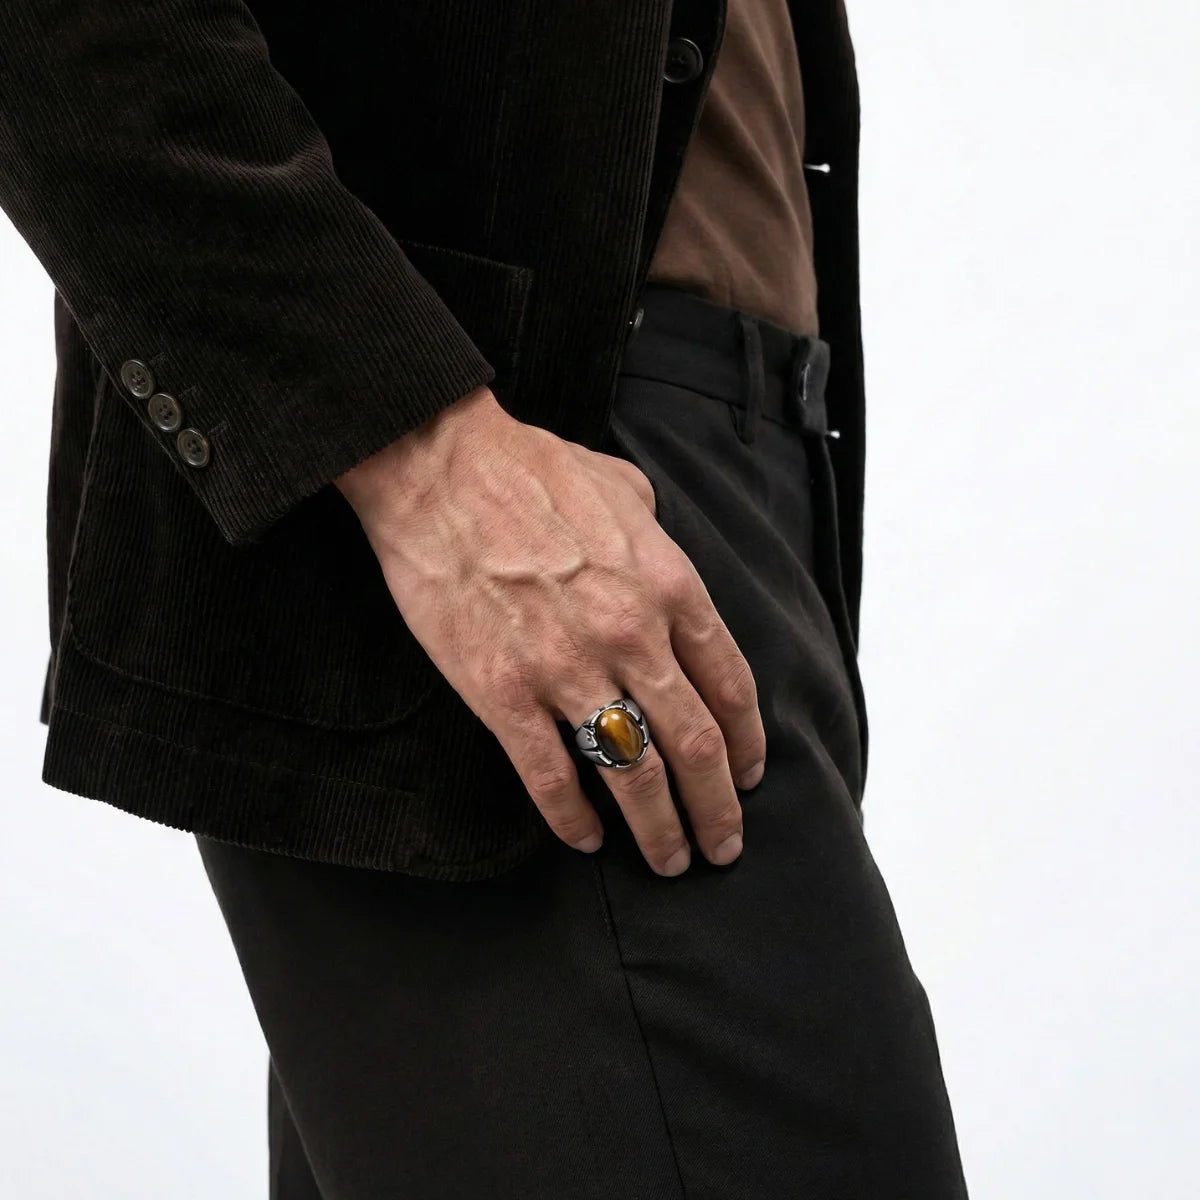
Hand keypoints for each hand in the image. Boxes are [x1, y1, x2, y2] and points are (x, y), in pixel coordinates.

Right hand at [334, 385, 765, 875]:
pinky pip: (549, 775)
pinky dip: (573, 818)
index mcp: (669, 586)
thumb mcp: (625, 487)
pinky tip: (586, 839)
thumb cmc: (532, 468)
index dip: (747, 744)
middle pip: (694, 746)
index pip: (731, 686)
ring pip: (633, 773)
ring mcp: (566, 669)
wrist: (441, 466)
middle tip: (723, 847)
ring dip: (658, 828)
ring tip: (669, 860)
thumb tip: (664, 563)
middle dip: (717, 808)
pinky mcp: (502, 693)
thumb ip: (660, 536)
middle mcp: (630, 636)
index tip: (749, 777)